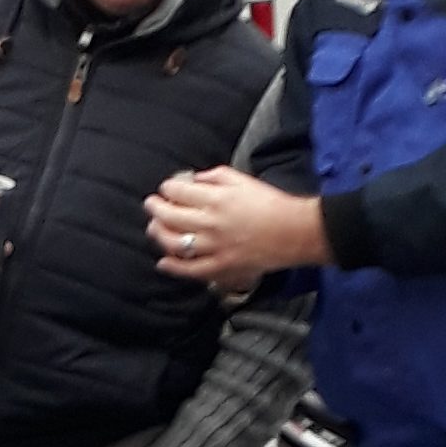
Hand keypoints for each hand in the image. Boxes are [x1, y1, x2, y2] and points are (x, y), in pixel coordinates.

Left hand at [146, 167, 326, 285]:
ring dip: (159, 235)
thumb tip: (194, 180)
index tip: (166, 189)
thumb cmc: (271, 203)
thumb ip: (214, 177)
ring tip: (154, 228)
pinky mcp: (220, 266)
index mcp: (216, 198)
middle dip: (155, 208)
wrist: (293, 231)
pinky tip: (164, 262)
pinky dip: (173, 267)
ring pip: (175, 243)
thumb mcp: (242, 179)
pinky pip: (190, 269)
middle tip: (151, 204)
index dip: (167, 189)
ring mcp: (214, 247)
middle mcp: (210, 222)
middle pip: (169, 216)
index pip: (178, 192)